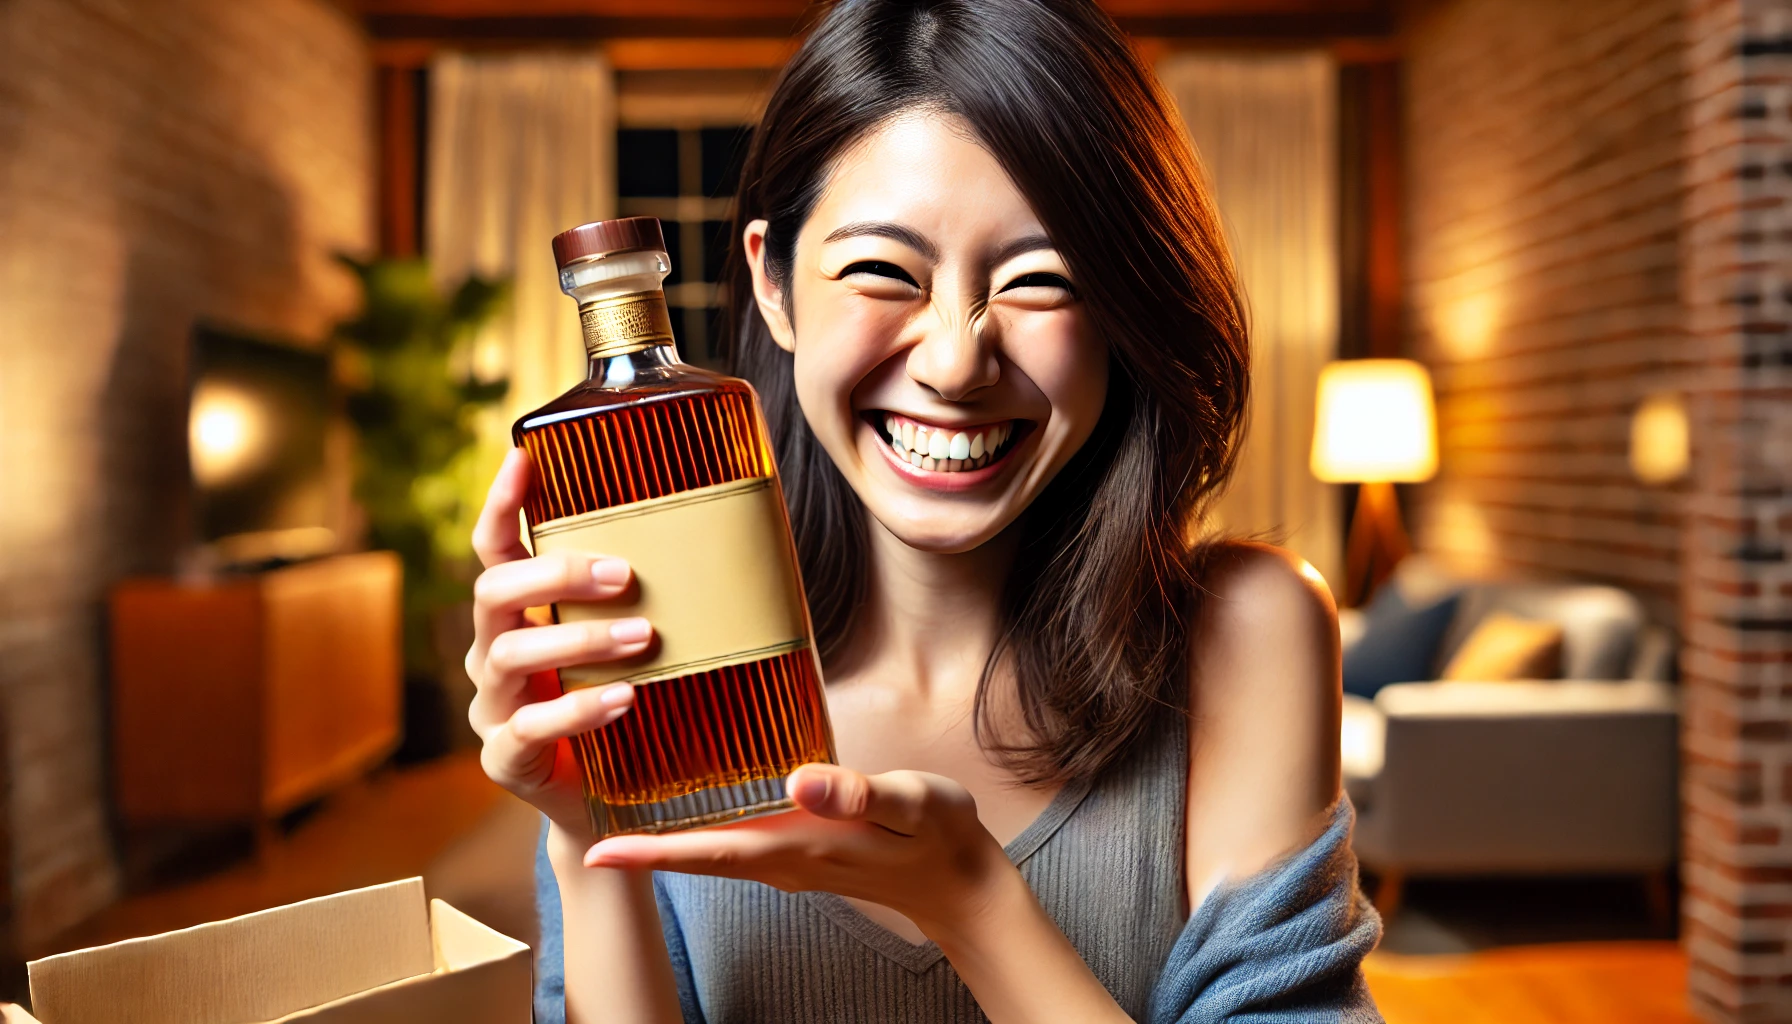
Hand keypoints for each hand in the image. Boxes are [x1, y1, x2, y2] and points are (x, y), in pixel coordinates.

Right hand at [466, 448, 649, 837]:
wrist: (612, 801)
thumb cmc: (630, 703)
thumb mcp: (633, 643)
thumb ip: (649, 597)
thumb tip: (732, 529)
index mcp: (518, 612)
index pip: (494, 546)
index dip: (502, 502)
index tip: (524, 456)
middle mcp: (492, 650)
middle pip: (493, 591)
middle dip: (556, 575)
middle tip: (625, 575)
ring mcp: (492, 706)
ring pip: (509, 656)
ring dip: (579, 638)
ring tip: (642, 636)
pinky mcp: (505, 758)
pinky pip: (529, 728)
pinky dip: (578, 710)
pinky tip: (623, 700)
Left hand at [581, 762, 1015, 938]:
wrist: (961, 883)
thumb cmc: (939, 836)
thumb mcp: (910, 803)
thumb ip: (856, 793)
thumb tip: (798, 780)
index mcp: (800, 845)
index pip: (709, 850)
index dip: (649, 850)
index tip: (594, 849)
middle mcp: (783, 858)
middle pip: (694, 854)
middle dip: (637, 844)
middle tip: (577, 824)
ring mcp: (789, 859)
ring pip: (711, 850)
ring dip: (661, 837)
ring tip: (611, 808)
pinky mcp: (800, 850)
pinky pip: (734, 843)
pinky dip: (698, 829)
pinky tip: (682, 804)